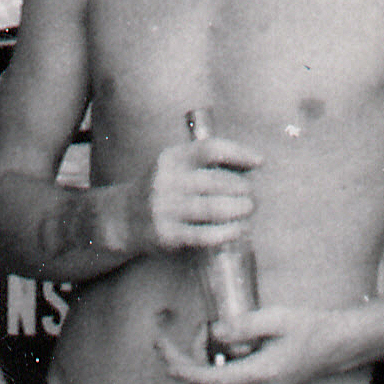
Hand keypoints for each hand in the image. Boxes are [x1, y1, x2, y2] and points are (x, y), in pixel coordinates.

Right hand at [142, 136, 260, 254]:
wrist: (124, 217)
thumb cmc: (164, 189)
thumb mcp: (177, 167)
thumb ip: (208, 163)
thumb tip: (253, 166)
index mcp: (171, 158)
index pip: (210, 149)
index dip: (240, 153)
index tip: (259, 162)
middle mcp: (166, 181)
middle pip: (217, 181)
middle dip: (244, 188)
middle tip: (254, 195)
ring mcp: (164, 208)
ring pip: (214, 208)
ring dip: (240, 209)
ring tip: (249, 209)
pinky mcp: (167, 234)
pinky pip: (205, 234)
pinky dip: (228, 232)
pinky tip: (239, 229)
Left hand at [183, 297, 365, 383]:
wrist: (339, 344)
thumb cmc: (312, 328)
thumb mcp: (277, 318)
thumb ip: (242, 326)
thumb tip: (214, 332)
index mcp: (261, 375)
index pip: (208, 378)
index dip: (180, 364)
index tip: (162, 346)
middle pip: (208, 382)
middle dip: (192, 355)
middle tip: (198, 326)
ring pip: (217, 381)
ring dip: (205, 358)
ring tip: (210, 330)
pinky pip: (229, 380)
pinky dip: (218, 363)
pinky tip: (224, 343)